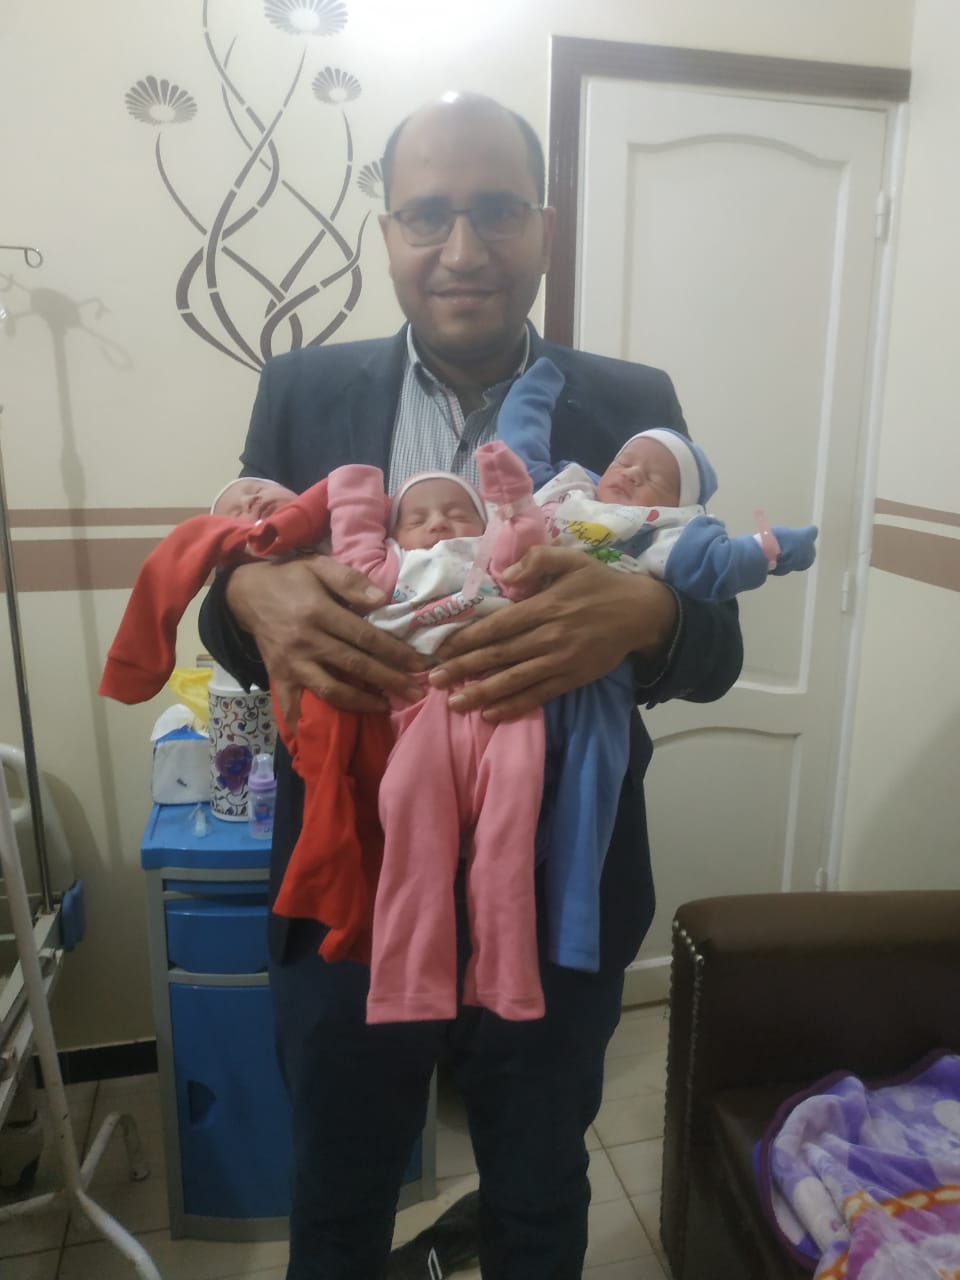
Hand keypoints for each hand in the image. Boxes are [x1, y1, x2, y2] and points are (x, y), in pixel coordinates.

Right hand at [225, 555, 425, 728]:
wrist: (246, 592)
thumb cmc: (290, 578)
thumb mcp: (319, 566)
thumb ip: (350, 580)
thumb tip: (381, 599)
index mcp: (319, 612)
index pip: (365, 637)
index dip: (395, 651)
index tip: (418, 664)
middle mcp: (306, 641)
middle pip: (355, 665)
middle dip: (389, 680)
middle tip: (417, 691)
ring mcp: (291, 662)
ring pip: (330, 689)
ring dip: (361, 702)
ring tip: (385, 705)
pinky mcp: (278, 675)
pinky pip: (293, 703)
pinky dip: (306, 721)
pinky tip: (327, 732)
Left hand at [428, 546, 677, 720]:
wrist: (641, 613)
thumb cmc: (601, 584)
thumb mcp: (571, 559)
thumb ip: (537, 560)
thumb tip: (504, 575)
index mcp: (544, 606)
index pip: (497, 626)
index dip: (466, 639)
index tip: (441, 649)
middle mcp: (549, 636)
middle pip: (498, 655)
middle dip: (463, 669)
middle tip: (432, 680)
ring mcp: (560, 661)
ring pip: (514, 680)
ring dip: (481, 693)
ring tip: (454, 703)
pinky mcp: (572, 678)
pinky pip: (538, 695)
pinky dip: (514, 706)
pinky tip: (491, 715)